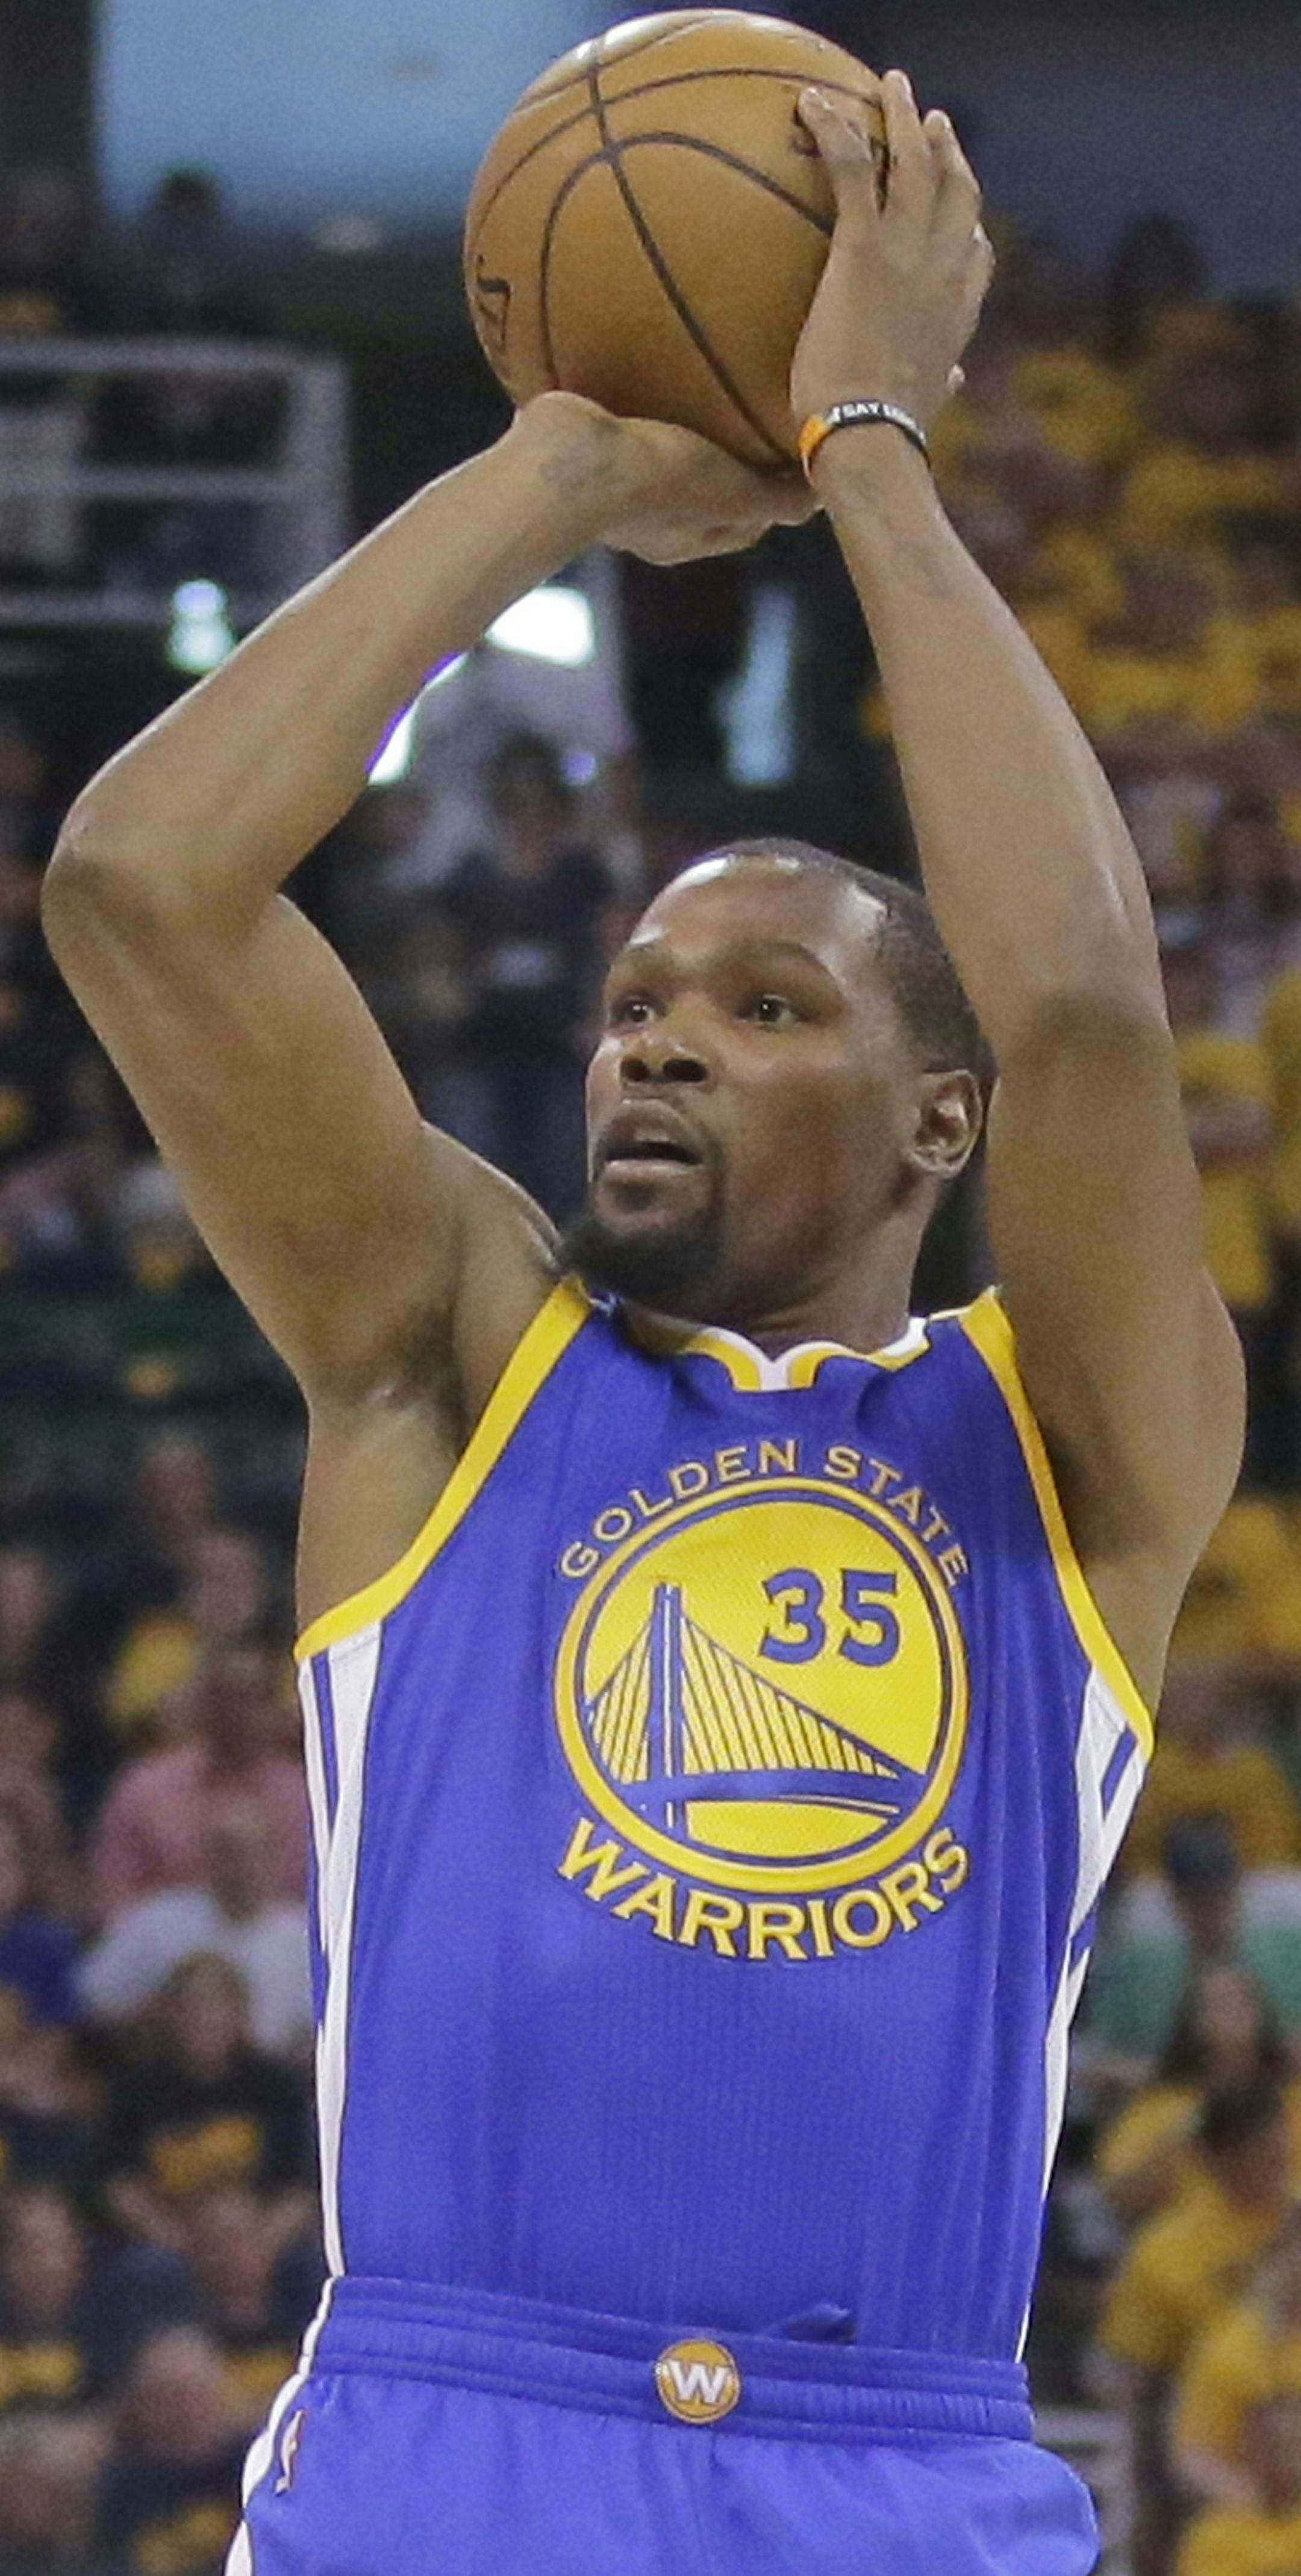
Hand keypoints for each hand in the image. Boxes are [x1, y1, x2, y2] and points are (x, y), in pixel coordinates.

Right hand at [521, 391, 815, 564]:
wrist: (564, 460)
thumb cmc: (654, 482)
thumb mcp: (733, 491)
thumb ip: (775, 499)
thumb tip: (821, 501)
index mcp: (685, 536)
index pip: (745, 518)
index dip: (774, 492)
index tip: (796, 456)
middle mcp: (647, 517)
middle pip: (703, 486)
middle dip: (729, 455)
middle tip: (756, 409)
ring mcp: (610, 482)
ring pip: (660, 451)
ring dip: (682, 423)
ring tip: (706, 374)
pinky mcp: (582, 443)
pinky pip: (620, 413)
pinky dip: (639, 390)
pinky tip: (653, 349)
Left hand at [790, 70, 994, 441]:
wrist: (871, 440)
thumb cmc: (886, 438)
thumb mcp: (925, 405)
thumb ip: (941, 386)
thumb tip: (953, 384)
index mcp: (958, 314)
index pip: (976, 255)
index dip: (967, 223)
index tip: (958, 199)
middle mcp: (944, 272)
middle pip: (957, 190)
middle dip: (946, 149)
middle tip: (931, 119)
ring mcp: (908, 254)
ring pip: (914, 162)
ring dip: (901, 117)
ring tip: (891, 87)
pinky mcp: (864, 248)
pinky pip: (852, 168)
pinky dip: (835, 128)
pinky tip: (811, 102)